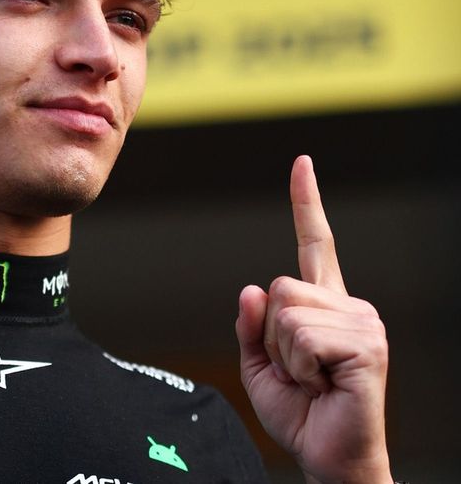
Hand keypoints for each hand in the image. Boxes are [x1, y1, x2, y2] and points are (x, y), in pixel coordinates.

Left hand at [235, 156, 391, 483]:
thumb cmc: (300, 413)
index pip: (315, 244)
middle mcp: (349, 306)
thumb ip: (251, 328)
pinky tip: (324, 385)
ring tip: (313, 379)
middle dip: (271, 336)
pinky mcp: (366, 344)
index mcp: (324, 306)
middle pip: (278, 286)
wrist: (328, 456)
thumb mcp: (259, 367)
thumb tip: (252, 288)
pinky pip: (300, 336)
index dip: (306, 203)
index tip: (301, 163)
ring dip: (285, 355)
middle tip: (300, 371)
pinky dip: (298, 366)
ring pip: (285, 311)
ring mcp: (362, 323)